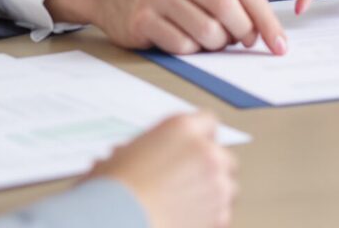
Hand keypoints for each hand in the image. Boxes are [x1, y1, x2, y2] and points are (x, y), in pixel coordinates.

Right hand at [47, 0, 286, 55]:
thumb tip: (262, 28)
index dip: (266, 18)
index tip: (279, 44)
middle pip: (228, 9)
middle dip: (243, 33)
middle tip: (241, 42)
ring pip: (207, 32)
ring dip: (216, 44)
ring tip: (210, 39)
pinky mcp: (140, 19)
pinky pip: (182, 46)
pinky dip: (192, 50)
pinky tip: (184, 40)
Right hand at [88, 112, 234, 227]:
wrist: (117, 221)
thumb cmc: (111, 191)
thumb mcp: (119, 158)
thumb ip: (140, 153)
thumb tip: (132, 158)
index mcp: (182, 129)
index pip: (207, 122)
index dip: (198, 137)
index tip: (191, 149)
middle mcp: (205, 152)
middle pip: (221, 155)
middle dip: (208, 167)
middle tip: (185, 180)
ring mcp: (217, 185)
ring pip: (227, 186)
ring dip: (211, 193)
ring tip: (185, 204)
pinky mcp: (220, 215)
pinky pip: (223, 213)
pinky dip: (210, 218)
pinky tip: (187, 219)